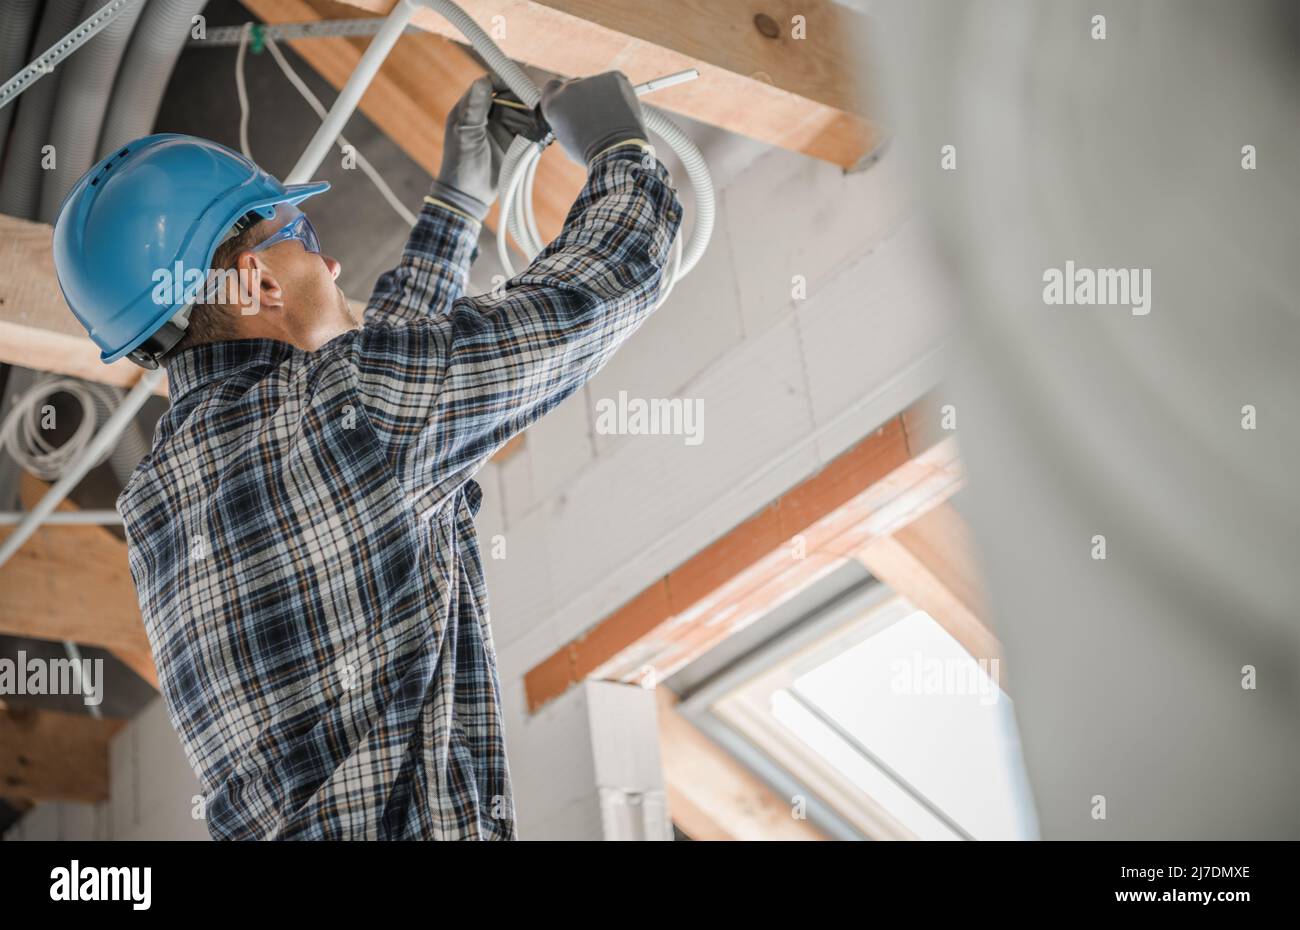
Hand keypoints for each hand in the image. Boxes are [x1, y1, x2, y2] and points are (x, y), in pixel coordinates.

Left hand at [433, 76, 533, 219]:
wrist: (468, 196)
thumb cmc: (461, 164)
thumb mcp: (466, 134)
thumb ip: (475, 107)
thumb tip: (483, 80)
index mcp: (470, 108)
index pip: (489, 85)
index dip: (505, 81)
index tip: (520, 83)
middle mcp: (486, 115)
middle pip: (509, 97)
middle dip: (523, 98)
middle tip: (537, 101)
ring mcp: (499, 129)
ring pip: (520, 112)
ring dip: (531, 113)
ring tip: (542, 116)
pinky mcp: (511, 143)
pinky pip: (526, 129)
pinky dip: (535, 128)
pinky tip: (543, 128)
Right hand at [540, 71, 646, 165]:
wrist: (616, 151)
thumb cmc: (591, 153)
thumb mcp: (567, 140)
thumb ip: (565, 121)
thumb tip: (572, 115)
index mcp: (554, 103)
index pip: (552, 88)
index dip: (562, 96)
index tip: (571, 105)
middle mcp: (569, 88)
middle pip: (575, 86)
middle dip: (584, 97)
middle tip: (596, 117)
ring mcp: (591, 80)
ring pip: (596, 86)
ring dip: (602, 97)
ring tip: (611, 119)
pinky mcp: (613, 78)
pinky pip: (615, 83)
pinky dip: (619, 94)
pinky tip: (622, 111)